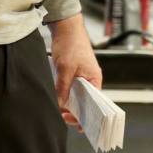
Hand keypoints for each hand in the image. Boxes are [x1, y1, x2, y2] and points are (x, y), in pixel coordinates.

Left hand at [50, 15, 102, 129]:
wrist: (66, 28)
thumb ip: (63, 88)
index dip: (86, 116)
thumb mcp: (65, 68)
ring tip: (58, 112)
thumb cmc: (71, 44)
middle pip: (85, 103)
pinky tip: (57, 101)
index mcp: (95, 79)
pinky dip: (64, 97)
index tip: (75, 124)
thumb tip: (60, 106)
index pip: (95, 104)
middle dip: (75, 113)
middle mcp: (90, 80)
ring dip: (68, 105)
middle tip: (62, 118)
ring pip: (76, 97)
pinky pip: (70, 90)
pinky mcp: (73, 75)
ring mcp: (81, 78)